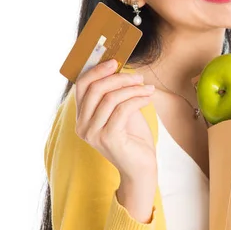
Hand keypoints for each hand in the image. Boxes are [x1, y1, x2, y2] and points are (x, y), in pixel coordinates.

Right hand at [75, 59, 156, 182]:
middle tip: (138, 77)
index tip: (115, 61)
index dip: (97, 70)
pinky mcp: (108, 138)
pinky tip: (149, 98)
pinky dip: (138, 99)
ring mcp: (93, 133)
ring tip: (148, 88)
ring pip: (110, 98)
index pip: (82, 86)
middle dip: (119, 78)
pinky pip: (123, 109)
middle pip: (95, 89)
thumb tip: (120, 69)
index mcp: (82, 118)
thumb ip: (117, 94)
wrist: (141, 168)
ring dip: (133, 89)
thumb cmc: (133, 139)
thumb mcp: (123, 111)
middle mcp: (82, 126)